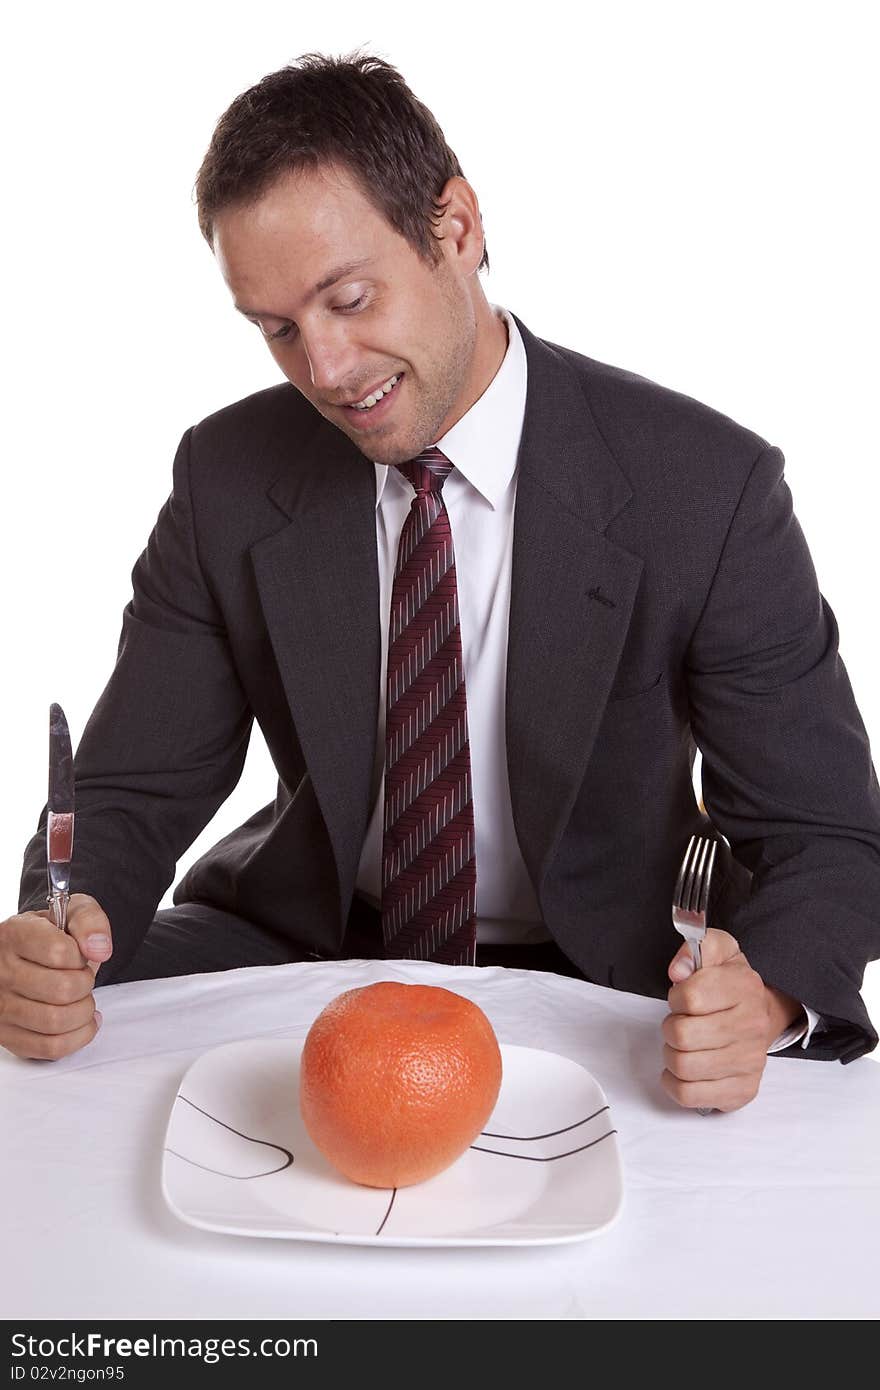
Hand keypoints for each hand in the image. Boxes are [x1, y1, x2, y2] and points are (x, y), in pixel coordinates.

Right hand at [0, 894, 111, 1059]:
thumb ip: (90, 921)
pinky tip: (82, 1022)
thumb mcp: (71, 911)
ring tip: (82, 1000)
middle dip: (86, 984)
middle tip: (82, 978)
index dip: (81, 956)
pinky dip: (77, 1037)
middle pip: (63, 990)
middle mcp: (0, 971)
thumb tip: (100, 949)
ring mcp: (0, 1007)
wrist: (25, 952)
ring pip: (56, 1022)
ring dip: (83, 1012)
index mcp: (14, 935)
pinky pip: (50, 1048)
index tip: (78, 955)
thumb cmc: (50, 934)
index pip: (60, 953)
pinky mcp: (6, 1035)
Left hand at [661, 927, 800, 1111]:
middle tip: (682, 1022)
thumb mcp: (717, 950)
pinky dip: (675, 1082)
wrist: (761, 1015)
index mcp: (746, 988)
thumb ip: (695, 947)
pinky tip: (684, 1069)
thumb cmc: (730, 987)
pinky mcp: (741, 1090)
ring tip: (684, 1044)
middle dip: (671, 1026)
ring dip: (672, 1054)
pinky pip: (689, 1094)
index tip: (684, 997)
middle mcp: (753, 1026)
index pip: (689, 998)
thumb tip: (678, 970)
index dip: (676, 997)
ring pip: (682, 1066)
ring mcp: (750, 1062)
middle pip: (681, 1035)